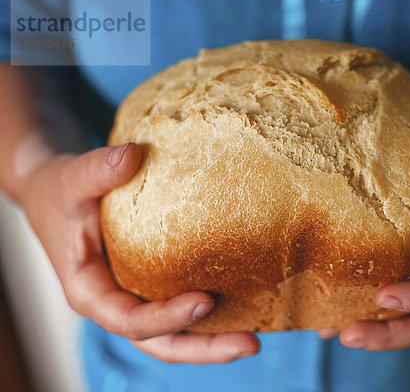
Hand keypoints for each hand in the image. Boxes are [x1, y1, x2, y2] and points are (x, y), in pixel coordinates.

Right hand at [19, 143, 259, 362]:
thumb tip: (132, 154)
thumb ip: (97, 170)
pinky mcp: (152, 283)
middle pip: (160, 342)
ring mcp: (135, 297)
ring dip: (213, 341)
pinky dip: (211, 316)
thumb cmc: (60, 189)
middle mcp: (115, 302)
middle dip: (204, 350)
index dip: (166, 318)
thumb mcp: (70, 178)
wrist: (58, 190)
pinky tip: (247, 305)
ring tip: (255, 339)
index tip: (207, 302)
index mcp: (89, 290)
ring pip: (175, 334)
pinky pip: (182, 306)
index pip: (127, 321)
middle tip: (251, 344)